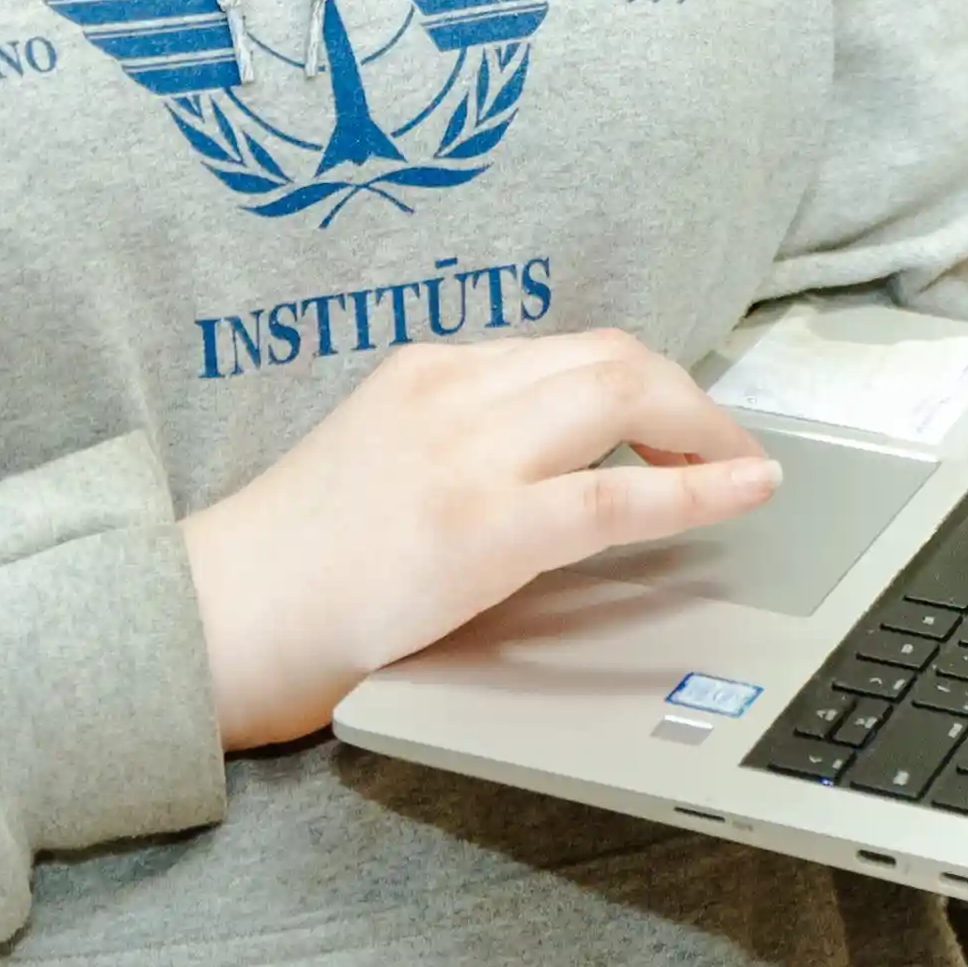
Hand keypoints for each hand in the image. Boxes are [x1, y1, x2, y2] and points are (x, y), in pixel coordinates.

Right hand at [182, 330, 780, 749]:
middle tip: (727, 446)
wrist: (219, 616)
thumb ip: (458, 438)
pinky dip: (701, 488)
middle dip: (689, 398)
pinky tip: (748, 489)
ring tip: (739, 468)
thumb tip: (558, 457)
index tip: (682, 420)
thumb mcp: (380, 456)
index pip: (569, 350)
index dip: (647, 382)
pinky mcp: (482, 526)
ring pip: (625, 394)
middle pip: (613, 357)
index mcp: (427, 371)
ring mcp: (469, 453)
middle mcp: (454, 391)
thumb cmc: (297, 562)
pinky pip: (618, 494)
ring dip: (703, 426)